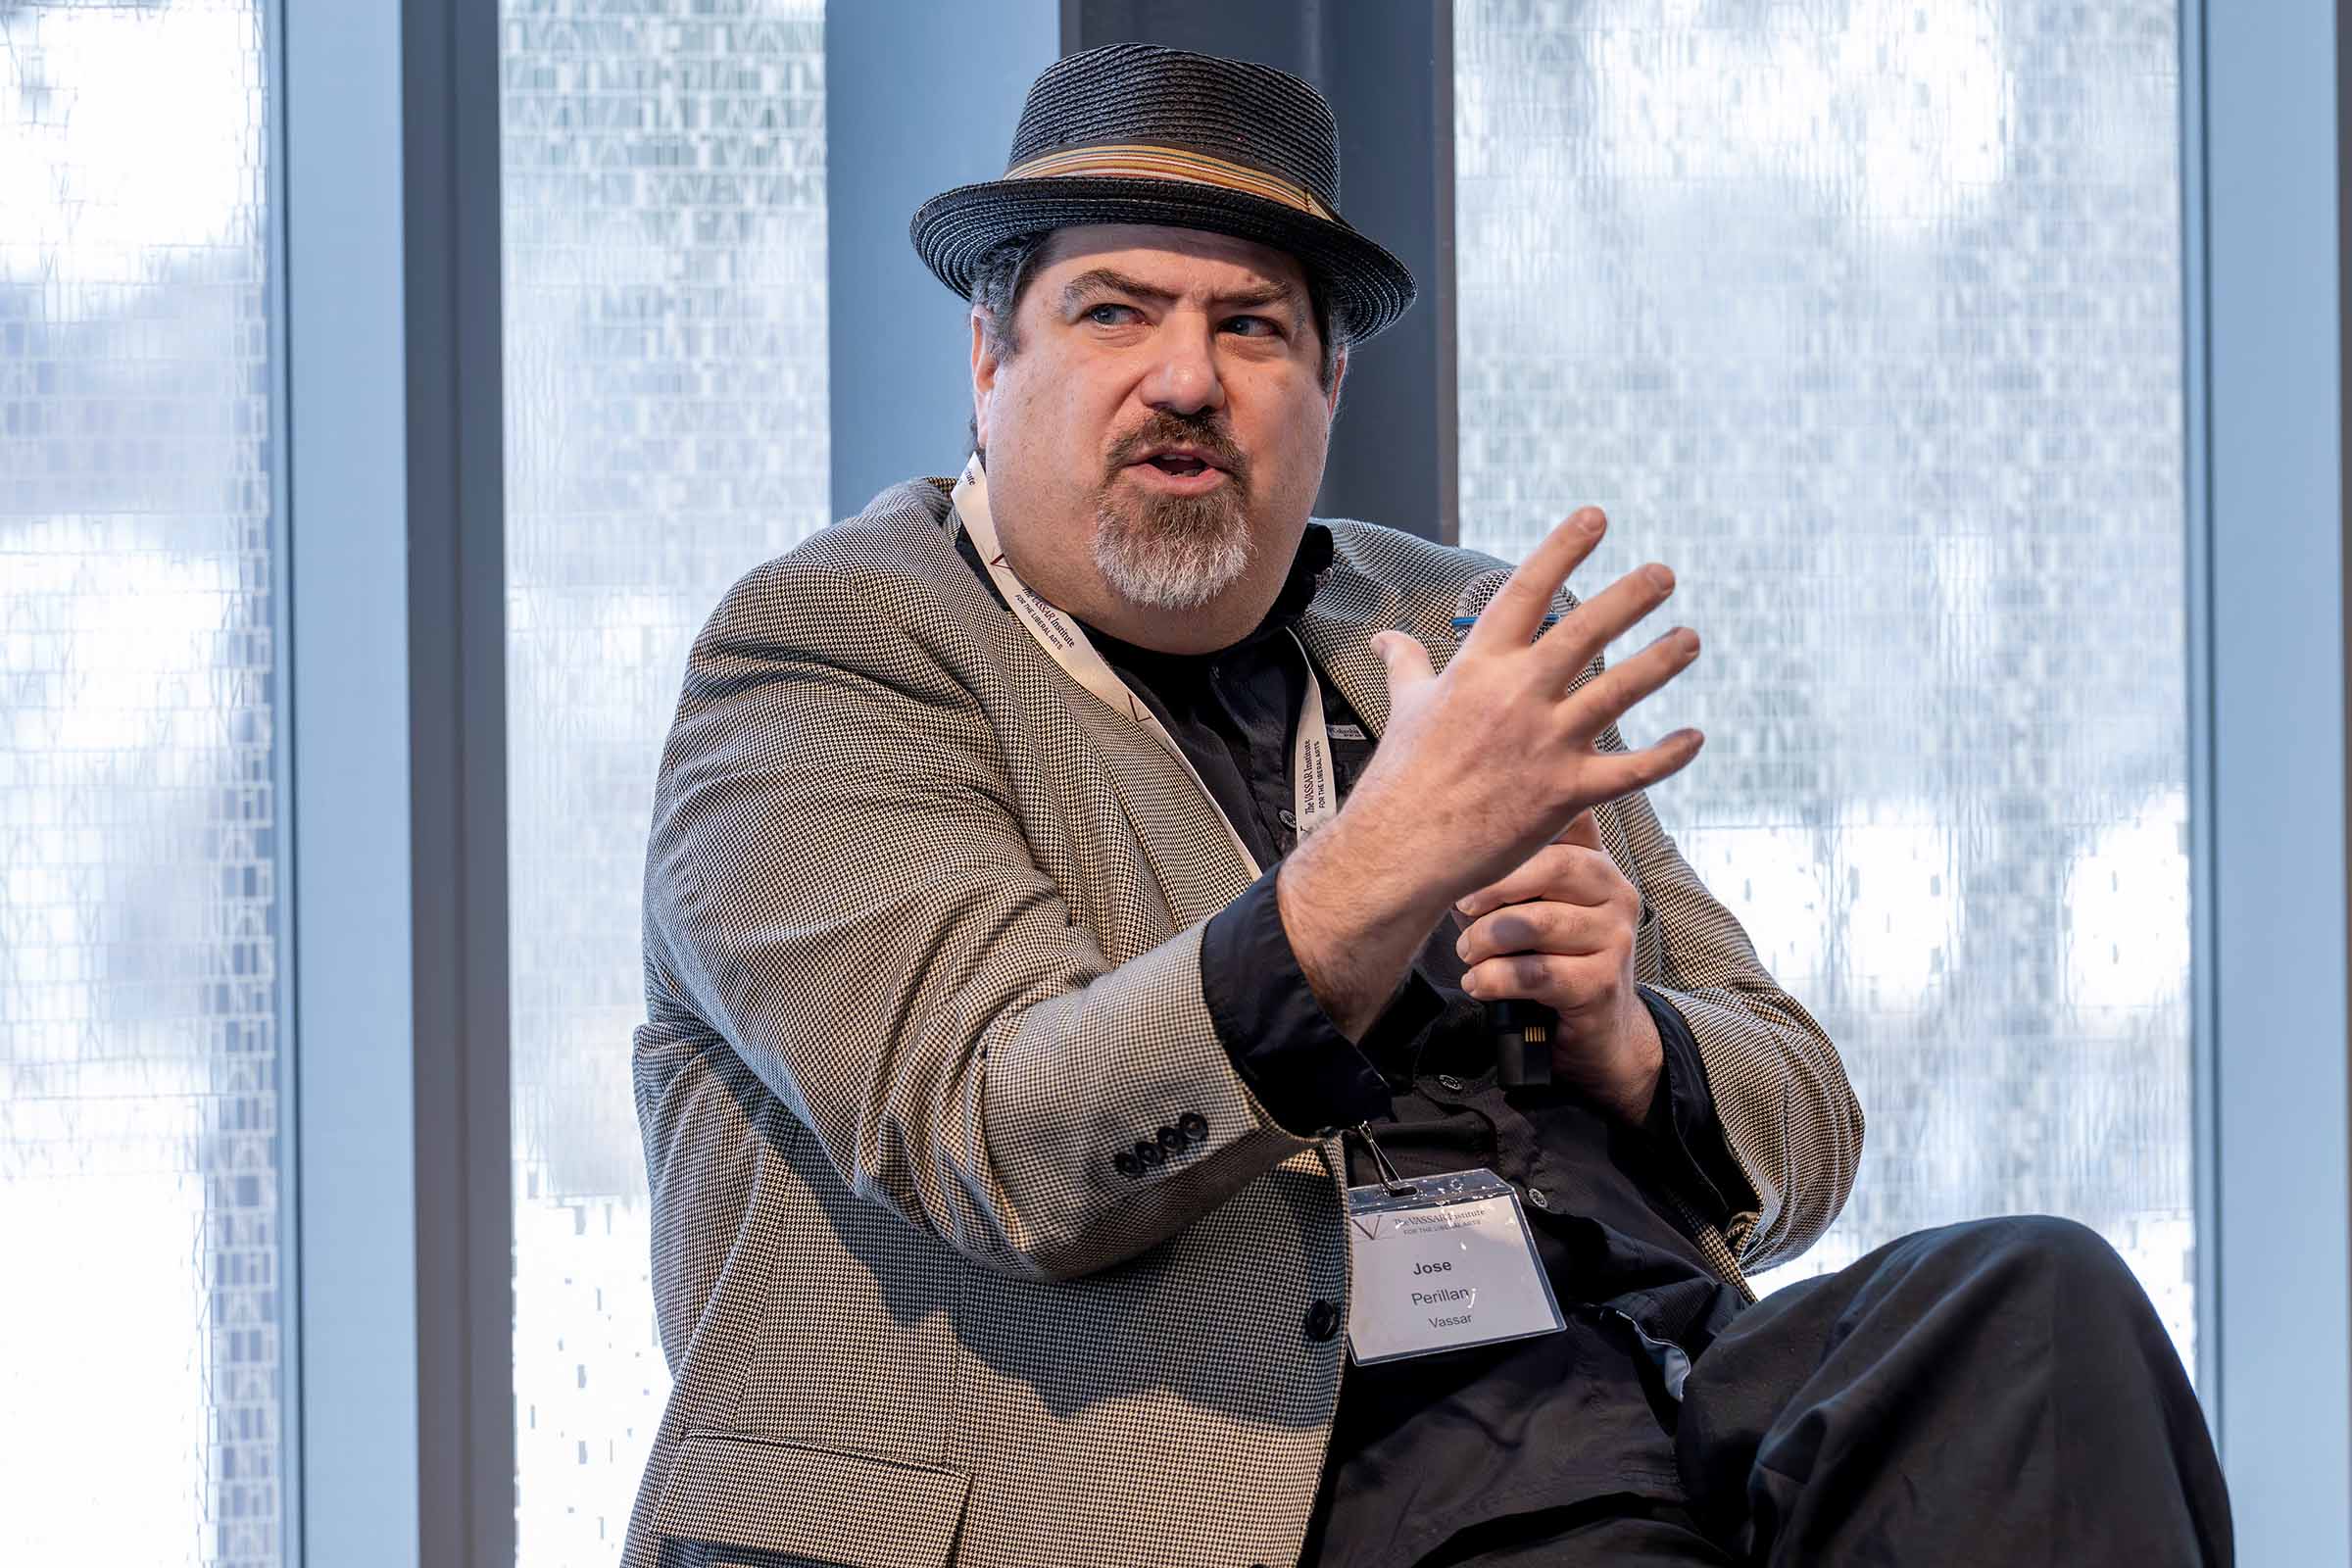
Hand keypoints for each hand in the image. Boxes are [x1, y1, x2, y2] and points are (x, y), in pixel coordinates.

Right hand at [1278, 507, 1701, 1041]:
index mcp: (1479, 667)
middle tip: (1664, 574)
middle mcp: (1517, 695)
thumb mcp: (1405, 707)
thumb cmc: (1401, 778)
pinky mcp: (1565, 792)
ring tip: (1691, 639)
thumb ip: (1407, 665)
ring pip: (1619, 691)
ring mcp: (1545, 743)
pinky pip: (1631, 770)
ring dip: (1661, 660)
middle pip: (1586, 630)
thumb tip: (1385, 638)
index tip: (1596, 518)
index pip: (1527, 591)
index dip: (1563, 549)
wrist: (1399, 850)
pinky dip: (1667, 755)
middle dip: (1632, 597)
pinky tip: (1694, 738)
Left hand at [1452, 810, 1662, 1123]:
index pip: (1567, 822)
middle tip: (1460, 909)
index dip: (1520, 829)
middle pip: (1553, 866)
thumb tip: (1451, 856)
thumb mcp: (1530, 909)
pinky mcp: (1603, 983)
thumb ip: (1505, 876)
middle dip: (1494, 887)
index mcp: (1596, 863)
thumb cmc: (1549, 960)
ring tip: (1468, 953)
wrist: (1596, 1034)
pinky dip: (1496, 978)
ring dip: (1486, 939)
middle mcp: (1615, 892)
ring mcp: (1615, 938)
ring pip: (1539, 922)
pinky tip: (1478, 983)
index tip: (1474, 847)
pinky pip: (1538, 972)